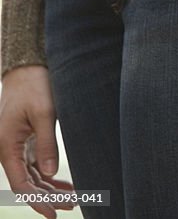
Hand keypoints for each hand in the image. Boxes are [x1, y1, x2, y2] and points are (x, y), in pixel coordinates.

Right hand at [0, 66, 75, 218]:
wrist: (27, 69)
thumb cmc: (34, 87)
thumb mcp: (45, 114)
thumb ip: (46, 144)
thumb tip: (50, 174)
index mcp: (7, 147)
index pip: (21, 184)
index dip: (37, 201)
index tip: (53, 213)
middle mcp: (9, 150)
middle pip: (27, 183)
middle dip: (47, 198)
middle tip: (71, 206)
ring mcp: (17, 146)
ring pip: (33, 176)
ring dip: (50, 189)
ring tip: (72, 199)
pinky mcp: (26, 140)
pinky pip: (36, 164)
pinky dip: (49, 176)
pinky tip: (65, 184)